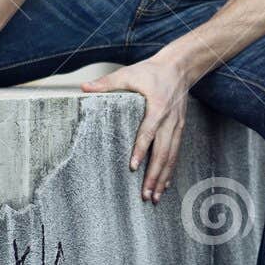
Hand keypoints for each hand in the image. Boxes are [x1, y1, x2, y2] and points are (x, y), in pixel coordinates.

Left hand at [81, 56, 190, 202]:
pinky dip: (170, 170)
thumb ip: (107, 82)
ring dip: (163, 178)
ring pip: (171, 156)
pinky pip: (176, 153)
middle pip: (163, 152)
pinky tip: (165, 184)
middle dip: (154, 175)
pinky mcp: (179, 129)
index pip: (148, 132)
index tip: (133, 167)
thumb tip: (84, 88)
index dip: (141, 150)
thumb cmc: (152, 72)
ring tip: (155, 197)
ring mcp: (176, 126)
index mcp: (157, 107)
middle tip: (146, 195)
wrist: (179, 67)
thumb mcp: (129, 73)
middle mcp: (169, 120)